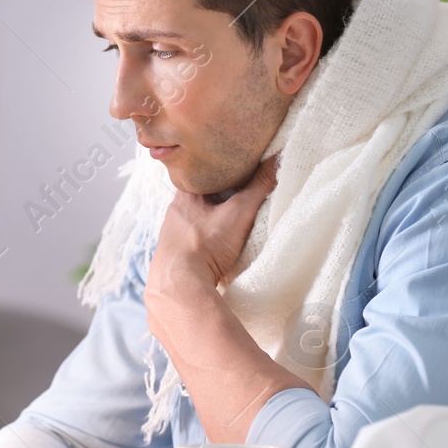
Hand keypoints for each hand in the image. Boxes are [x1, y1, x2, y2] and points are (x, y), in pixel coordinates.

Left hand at [148, 153, 279, 295]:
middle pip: (204, 195)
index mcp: (185, 193)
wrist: (179, 286)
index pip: (207, 172)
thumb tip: (275, 161)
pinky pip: (195, 237)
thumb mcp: (238, 213)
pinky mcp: (176, 253)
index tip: (243, 169)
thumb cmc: (204, 246)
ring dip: (215, 218)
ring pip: (199, 217)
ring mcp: (173, 232)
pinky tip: (219, 243)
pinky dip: (208, 236)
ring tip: (234, 219)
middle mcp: (175, 210)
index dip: (226, 169)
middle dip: (222, 195)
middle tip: (243, 194)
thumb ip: (258, 187)